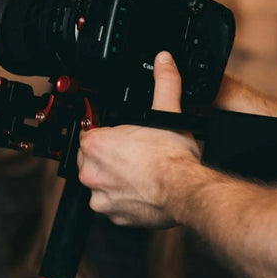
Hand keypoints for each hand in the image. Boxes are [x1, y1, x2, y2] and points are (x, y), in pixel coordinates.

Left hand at [77, 51, 203, 226]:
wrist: (185, 191)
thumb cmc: (172, 158)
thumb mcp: (167, 112)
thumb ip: (164, 82)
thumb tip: (164, 61)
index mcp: (96, 145)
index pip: (91, 135)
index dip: (109, 135)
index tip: (123, 137)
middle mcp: (91, 172)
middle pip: (93, 160)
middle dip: (110, 158)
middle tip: (135, 155)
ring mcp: (100, 197)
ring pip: (102, 185)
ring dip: (116, 180)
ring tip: (141, 173)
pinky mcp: (113, 216)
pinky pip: (114, 206)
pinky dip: (126, 200)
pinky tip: (143, 191)